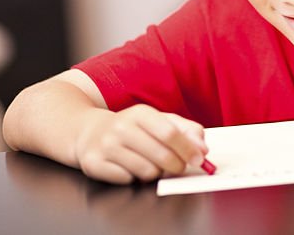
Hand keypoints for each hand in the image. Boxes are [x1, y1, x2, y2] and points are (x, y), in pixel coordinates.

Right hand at [73, 104, 208, 183]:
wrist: (90, 132)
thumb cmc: (133, 128)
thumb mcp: (160, 120)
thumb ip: (186, 130)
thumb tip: (203, 149)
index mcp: (140, 113)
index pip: (170, 133)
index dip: (188, 149)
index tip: (200, 160)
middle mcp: (121, 127)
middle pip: (161, 155)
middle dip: (177, 165)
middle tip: (179, 167)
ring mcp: (105, 146)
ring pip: (146, 171)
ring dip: (155, 173)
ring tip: (150, 164)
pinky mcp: (94, 164)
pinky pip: (127, 180)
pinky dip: (134, 178)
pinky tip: (130, 168)